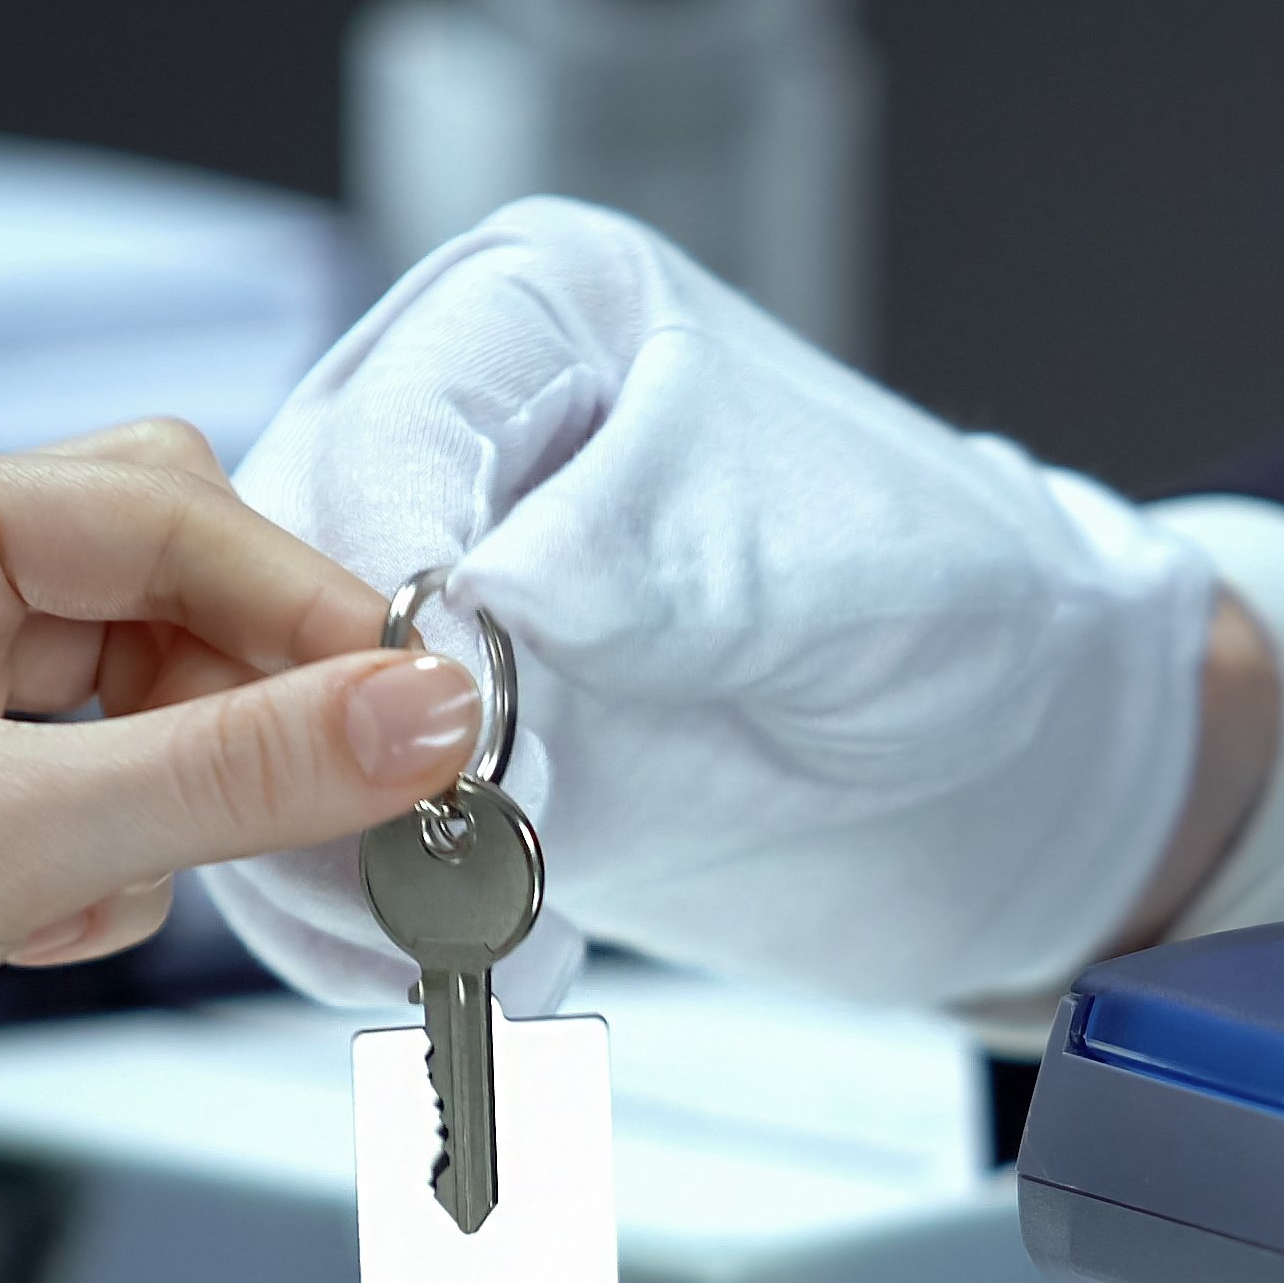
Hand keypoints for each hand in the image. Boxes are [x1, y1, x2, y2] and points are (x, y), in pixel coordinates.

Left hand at [0, 421, 486, 1282]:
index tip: (429, 707)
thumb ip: (239, 769)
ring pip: (155, 693)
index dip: (315, 612)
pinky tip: (39, 930)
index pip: (174, 514)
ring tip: (101, 889)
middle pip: (177, 582)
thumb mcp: (12, 842)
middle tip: (330, 787)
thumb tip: (423, 713)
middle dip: (248, 697)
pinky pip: (112, 788)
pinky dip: (114, 868)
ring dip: (170, 799)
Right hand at [204, 195, 1257, 1014]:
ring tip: (475, 935)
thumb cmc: (962, 606)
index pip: (382, 435)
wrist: (1016, 770)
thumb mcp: (832, 560)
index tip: (463, 714)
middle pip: (273, 584)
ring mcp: (426, 608)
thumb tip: (485, 589)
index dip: (386, 586)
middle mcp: (454, 445)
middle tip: (471, 842)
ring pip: (267, 725)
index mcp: (535, 318)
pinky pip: (324, 837)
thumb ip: (655, 559)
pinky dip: (371, 927)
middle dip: (341, 738)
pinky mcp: (430, 755)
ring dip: (342, 857)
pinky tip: (481, 964)